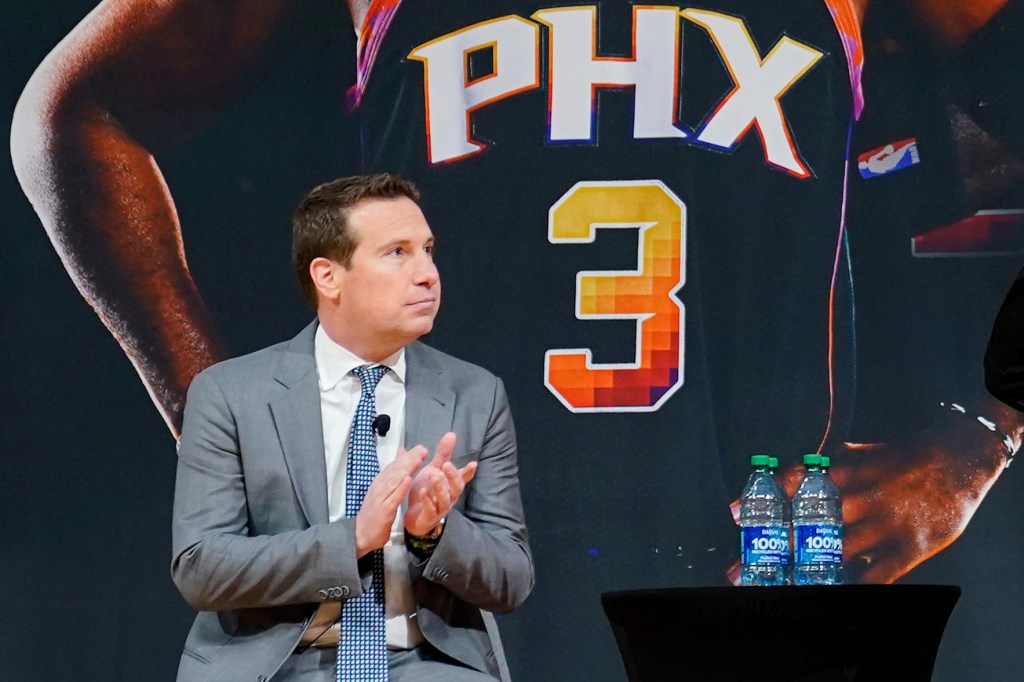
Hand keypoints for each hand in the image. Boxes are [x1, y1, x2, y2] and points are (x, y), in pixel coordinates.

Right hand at [354, 445, 425, 556]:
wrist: (360, 535)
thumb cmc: (374, 513)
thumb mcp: (383, 491)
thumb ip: (392, 473)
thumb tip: (400, 454)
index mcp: (380, 483)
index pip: (394, 466)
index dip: (407, 456)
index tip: (420, 448)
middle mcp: (379, 488)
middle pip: (395, 470)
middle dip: (409, 459)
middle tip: (422, 450)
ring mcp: (380, 499)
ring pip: (394, 481)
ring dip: (406, 469)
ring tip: (418, 460)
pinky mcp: (383, 511)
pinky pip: (392, 498)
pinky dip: (400, 488)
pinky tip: (408, 480)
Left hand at [403, 432, 477, 536]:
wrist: (415, 517)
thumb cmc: (428, 491)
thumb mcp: (434, 470)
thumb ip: (443, 455)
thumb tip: (451, 434)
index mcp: (451, 485)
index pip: (463, 477)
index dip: (468, 472)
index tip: (473, 463)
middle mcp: (450, 496)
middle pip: (456, 488)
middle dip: (452, 476)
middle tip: (446, 465)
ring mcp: (441, 507)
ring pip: (444, 498)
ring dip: (439, 487)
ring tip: (434, 477)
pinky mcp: (430, 516)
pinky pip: (431, 509)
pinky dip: (427, 500)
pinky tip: (422, 491)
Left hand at [726, 412, 1013, 583]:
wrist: (963, 459)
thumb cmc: (907, 456)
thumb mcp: (865, 451)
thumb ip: (832, 462)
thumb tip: (797, 465)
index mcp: (848, 469)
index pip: (797, 481)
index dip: (764, 497)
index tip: (734, 512)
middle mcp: (862, 495)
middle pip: (809, 522)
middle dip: (775, 545)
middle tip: (742, 566)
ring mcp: (886, 522)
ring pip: (837, 551)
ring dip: (803, 571)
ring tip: (775, 587)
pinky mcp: (910, 547)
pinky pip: (877, 574)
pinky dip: (851, 587)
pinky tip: (826, 596)